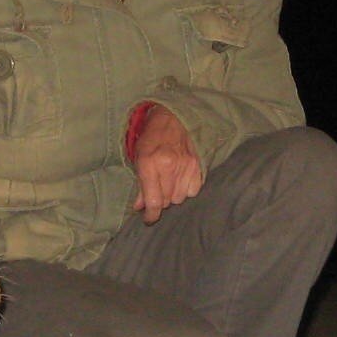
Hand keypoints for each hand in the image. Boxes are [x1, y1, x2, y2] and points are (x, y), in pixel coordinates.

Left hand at [130, 106, 203, 224]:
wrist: (174, 118)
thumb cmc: (152, 137)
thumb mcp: (139, 158)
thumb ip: (140, 184)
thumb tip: (140, 206)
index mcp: (150, 164)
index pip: (154, 201)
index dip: (151, 215)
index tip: (149, 219)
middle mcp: (168, 166)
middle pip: (166, 201)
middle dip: (159, 200)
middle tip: (156, 190)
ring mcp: (185, 166)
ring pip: (179, 198)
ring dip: (173, 195)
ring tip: (168, 182)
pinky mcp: (198, 166)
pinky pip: (193, 191)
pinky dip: (186, 189)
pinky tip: (180, 179)